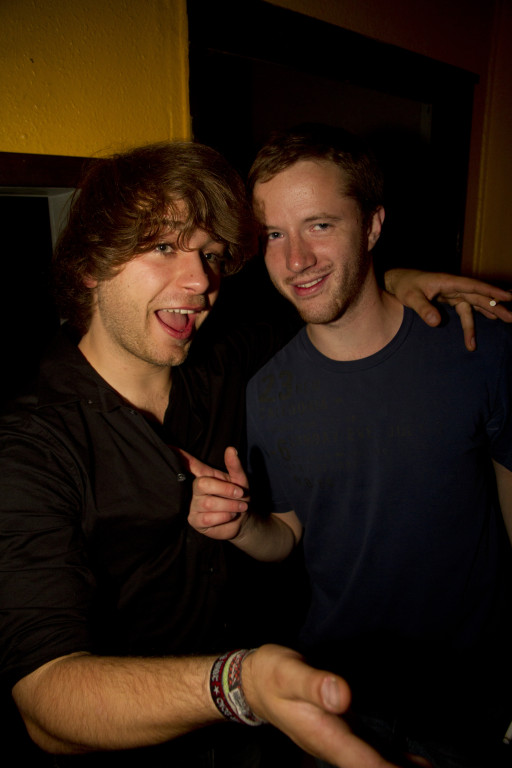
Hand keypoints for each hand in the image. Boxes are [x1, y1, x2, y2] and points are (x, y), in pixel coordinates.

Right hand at [181, 446, 249, 540]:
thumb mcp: (240, 479)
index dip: (180, 456)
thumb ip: (234, 466)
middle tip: (240, 494)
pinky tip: (229, 516)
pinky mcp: (194, 520)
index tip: (169, 446)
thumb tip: (231, 449)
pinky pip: (207, 518)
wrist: (242, 519)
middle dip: (225, 490)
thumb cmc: (238, 497)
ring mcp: (193, 505)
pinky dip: (223, 517)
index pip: (190, 464)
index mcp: (205, 476)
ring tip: (239, 507)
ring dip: (229, 505)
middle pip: (202, 484)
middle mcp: (195, 489)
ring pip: (207, 503)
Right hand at [242, 645, 400, 767]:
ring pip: (372, 763)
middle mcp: (334, 745)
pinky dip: (392, 759)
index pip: (364, 762)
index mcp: (325, 735)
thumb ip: (315, 684)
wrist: (254, 683)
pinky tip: (413, 763)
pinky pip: (370, 753)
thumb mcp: (289, 673)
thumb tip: (342, 696)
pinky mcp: (340, 733)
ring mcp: (337, 742)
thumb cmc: (272, 675)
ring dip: (397, 767)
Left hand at [384, 268, 511, 350]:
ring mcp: (453, 293)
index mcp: (448, 282)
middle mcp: (454, 287)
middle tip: (511, 317)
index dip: (491, 292)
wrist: (397, 282)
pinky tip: (489, 319)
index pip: (474, 286)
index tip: (507, 297)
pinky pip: (466, 309)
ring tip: (506, 320)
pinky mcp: (449, 300)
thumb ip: (423, 309)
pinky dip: (475, 317)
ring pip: (475, 303)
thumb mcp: (411, 297)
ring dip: (489, 311)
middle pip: (479, 296)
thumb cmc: (404, 286)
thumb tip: (436, 323)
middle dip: (496, 306)